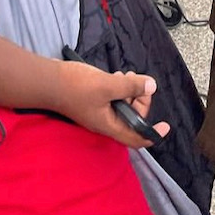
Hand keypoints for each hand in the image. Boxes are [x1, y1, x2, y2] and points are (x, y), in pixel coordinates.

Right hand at [51, 60, 168, 148]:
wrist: (49, 81)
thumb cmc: (76, 86)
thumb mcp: (107, 85)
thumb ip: (131, 87)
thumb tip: (152, 87)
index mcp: (109, 125)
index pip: (136, 139)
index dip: (153, 135)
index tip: (166, 126)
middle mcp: (105, 122)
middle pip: (131, 119)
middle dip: (140, 102)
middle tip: (139, 83)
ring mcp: (97, 112)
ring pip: (122, 107)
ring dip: (129, 93)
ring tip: (126, 76)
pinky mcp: (92, 101)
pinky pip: (112, 99)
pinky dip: (118, 89)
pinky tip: (115, 76)